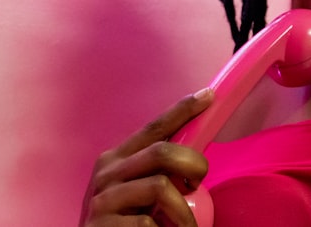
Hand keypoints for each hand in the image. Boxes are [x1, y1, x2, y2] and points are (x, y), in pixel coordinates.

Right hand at [79, 88, 213, 226]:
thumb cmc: (123, 222)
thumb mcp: (136, 191)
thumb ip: (156, 172)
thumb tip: (194, 157)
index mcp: (116, 159)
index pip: (154, 128)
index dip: (182, 110)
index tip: (208, 96)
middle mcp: (107, 173)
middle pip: (161, 152)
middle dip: (192, 164)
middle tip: (197, 183)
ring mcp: (103, 199)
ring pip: (160, 187)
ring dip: (183, 212)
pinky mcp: (102, 225)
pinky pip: (147, 223)